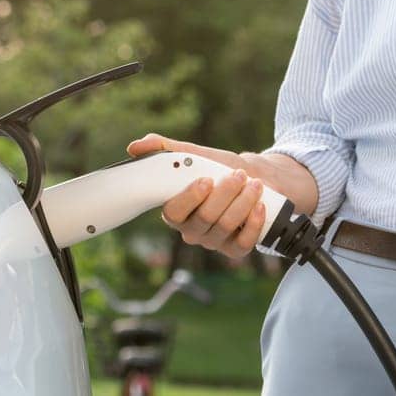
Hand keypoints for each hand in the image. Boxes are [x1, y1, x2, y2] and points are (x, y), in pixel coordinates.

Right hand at [127, 133, 268, 259]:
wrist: (256, 178)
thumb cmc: (221, 169)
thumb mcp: (197, 155)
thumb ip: (167, 150)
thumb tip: (135, 147)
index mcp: (177, 210)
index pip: (174, 212)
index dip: (189, 197)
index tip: (206, 180)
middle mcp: (192, 229)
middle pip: (204, 218)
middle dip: (224, 194)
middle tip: (239, 175)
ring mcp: (213, 241)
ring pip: (225, 226)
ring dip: (243, 202)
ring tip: (254, 183)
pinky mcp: (234, 249)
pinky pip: (242, 243)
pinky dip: (253, 223)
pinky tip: (260, 206)